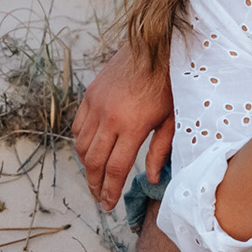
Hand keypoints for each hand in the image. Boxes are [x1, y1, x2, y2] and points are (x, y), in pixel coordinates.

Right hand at [75, 46, 174, 209]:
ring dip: (87, 166)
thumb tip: (151, 179)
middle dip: (95, 184)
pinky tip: (90, 152)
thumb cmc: (170, 83)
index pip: (115, 168)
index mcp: (131, 126)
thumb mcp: (173, 119)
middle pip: (94, 161)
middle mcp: (108, 117)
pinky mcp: (90, 94)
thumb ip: (160, 151)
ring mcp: (96, 104)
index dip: (110, 190)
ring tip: (95, 179)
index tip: (108, 205)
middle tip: (99, 198)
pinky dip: (81, 143)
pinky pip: (78, 127)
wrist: (155, 46)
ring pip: (82, 146)